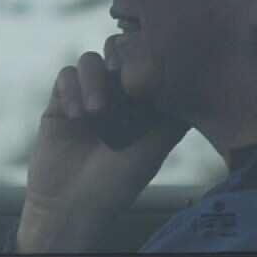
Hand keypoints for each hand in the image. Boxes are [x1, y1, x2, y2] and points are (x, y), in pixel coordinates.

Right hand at [16, 50, 185, 252]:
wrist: (72, 204)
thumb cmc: (117, 182)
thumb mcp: (154, 149)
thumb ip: (172, 118)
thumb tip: (196, 86)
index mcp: (140, 103)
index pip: (145, 63)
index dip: (145, 57)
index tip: (146, 74)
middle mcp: (114, 96)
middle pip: (116, 51)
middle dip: (118, 58)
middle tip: (120, 77)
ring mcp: (86, 96)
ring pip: (89, 61)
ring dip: (94, 79)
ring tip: (96, 111)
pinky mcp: (60, 102)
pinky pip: (65, 77)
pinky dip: (71, 89)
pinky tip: (76, 116)